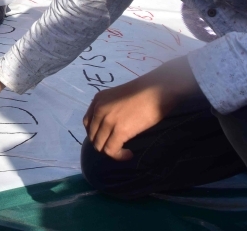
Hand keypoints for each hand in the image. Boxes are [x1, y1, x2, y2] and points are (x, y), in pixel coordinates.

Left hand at [83, 57, 198, 160]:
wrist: (158, 89)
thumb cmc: (144, 92)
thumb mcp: (119, 97)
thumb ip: (110, 109)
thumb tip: (111, 126)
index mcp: (98, 100)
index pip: (87, 123)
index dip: (95, 134)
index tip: (107, 138)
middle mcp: (99, 109)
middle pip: (92, 136)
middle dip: (103, 144)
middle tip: (117, 147)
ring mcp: (108, 120)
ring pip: (99, 146)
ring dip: (111, 152)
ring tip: (123, 152)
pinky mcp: (119, 131)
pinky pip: (111, 151)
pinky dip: (119, 156)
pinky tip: (129, 154)